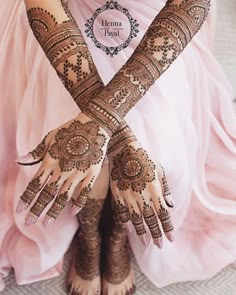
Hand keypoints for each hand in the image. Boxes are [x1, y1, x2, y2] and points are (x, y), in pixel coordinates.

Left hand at [16, 112, 109, 226]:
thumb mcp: (50, 137)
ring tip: (46, 224)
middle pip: (47, 194)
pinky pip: (84, 191)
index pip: (35, 184)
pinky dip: (78, 202)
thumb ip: (36, 152)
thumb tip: (18, 161)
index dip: (26, 198)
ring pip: (63, 196)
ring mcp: (78, 172)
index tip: (19, 211)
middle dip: (36, 209)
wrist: (94, 124)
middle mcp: (63, 170)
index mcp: (51, 161)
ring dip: (53, 211)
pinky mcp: (92, 173)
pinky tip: (72, 212)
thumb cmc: (70, 129)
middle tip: (28, 223)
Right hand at [109, 140, 173, 248]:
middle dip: (156, 234)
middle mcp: (142, 196)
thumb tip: (171, 205)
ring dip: (142, 232)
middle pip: (150, 220)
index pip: (163, 214)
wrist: (124, 150)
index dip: (167, 228)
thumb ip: (165, 189)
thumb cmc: (145, 159)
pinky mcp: (118, 194)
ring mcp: (128, 196)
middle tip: (159, 245)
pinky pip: (122, 212)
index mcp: (154, 190)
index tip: (171, 238)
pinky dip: (126, 222)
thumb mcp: (159, 171)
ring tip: (146, 242)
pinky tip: (130, 229)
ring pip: (136, 219)